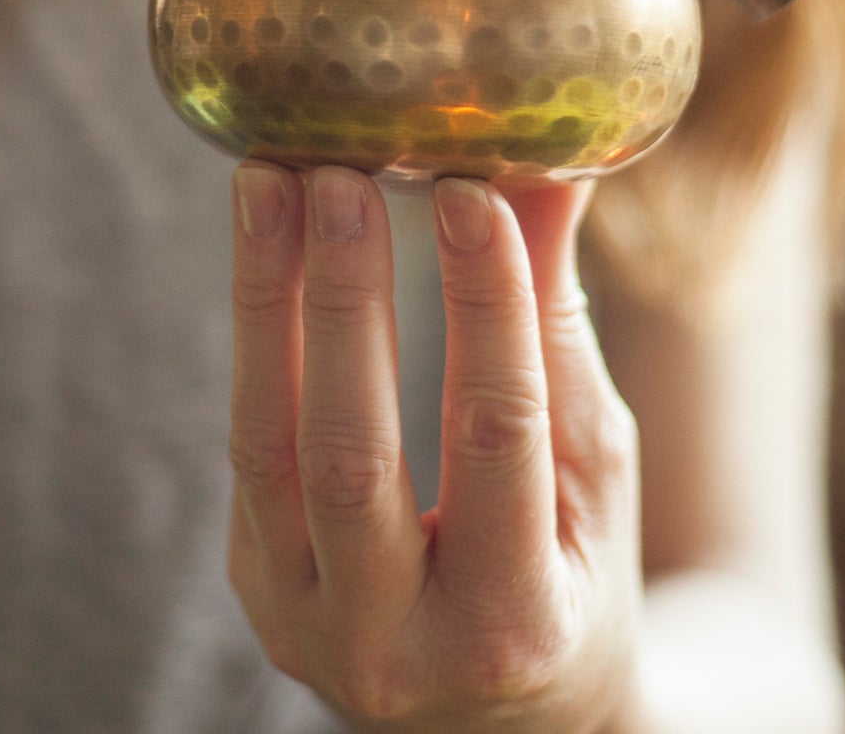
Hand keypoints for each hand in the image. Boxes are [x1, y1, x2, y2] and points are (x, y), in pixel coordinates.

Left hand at [229, 163, 647, 730]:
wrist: (498, 725)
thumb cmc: (568, 575)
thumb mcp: (594, 468)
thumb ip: (556, 323)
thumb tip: (546, 166)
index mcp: (514, 619)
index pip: (495, 438)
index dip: (484, 306)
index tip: (468, 190)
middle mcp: (396, 642)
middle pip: (352, 454)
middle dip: (344, 300)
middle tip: (340, 174)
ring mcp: (305, 622)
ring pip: (269, 443)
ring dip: (266, 297)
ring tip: (270, 180)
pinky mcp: (256, 582)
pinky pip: (250, 443)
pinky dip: (257, 333)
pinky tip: (264, 241)